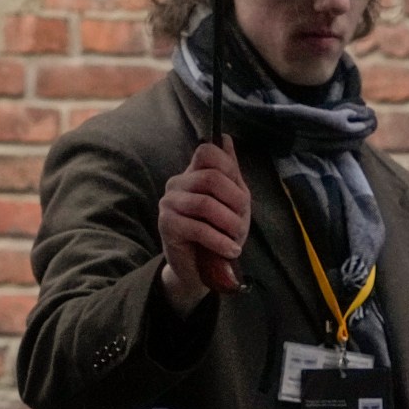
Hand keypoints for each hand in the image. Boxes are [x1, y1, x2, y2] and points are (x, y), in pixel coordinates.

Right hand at [158, 139, 247, 312]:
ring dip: (229, 223)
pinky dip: (220, 241)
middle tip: (242, 221)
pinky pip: (198, 227)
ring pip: (206, 203)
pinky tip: (231, 250)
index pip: (207, 152)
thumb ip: (229, 172)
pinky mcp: (167, 225)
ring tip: (236, 238)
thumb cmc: (217, 234)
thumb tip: (225, 139)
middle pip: (211, 177)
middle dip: (235, 201)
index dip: (229, 169)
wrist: (199, 269)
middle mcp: (177, 183)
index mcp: (193, 173)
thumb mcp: (232, 202)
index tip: (240, 195)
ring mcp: (169, 203)